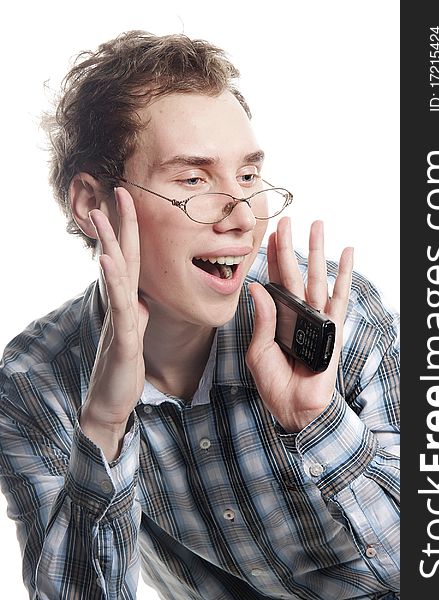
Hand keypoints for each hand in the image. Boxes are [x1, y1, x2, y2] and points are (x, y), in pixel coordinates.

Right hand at [80, 187, 148, 460]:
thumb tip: (142, 296)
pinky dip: (113, 281)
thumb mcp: (136, 330)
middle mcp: (121, 303)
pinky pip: (119, 306)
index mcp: (129, 300)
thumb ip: (138, 309)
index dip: (133, 230)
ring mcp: (118, 318)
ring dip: (108, 243)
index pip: (132, 258)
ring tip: (101, 214)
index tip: (132, 201)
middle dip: (118, 224)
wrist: (111, 399)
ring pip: (114, 275)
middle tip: (117, 191)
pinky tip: (107, 260)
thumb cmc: (124, 364)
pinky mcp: (121, 337)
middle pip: (121, 257)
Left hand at [246, 217, 352, 432]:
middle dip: (291, 245)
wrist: (294, 407)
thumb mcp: (258, 350)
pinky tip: (347, 252)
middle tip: (288, 220)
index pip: (274, 281)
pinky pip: (340, 296)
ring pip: (316, 276)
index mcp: (277, 317)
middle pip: (294, 271)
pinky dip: (344, 274)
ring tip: (318, 224)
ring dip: (317, 250)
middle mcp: (298, 312)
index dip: (271, 258)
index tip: (270, 235)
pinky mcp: (332, 326)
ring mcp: (316, 317)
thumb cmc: (274, 383)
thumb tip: (256, 288)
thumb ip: (261, 320)